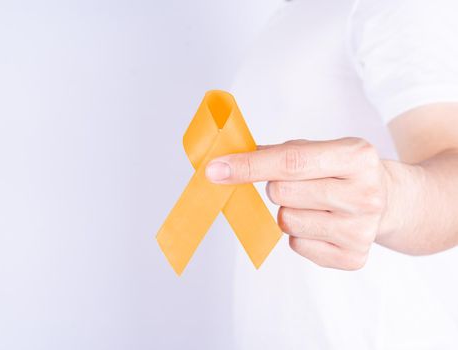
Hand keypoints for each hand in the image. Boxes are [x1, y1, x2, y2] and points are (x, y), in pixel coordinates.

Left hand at [205, 137, 392, 269]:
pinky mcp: (353, 258)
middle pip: (282, 193)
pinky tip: (321, 223)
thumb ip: (277, 153)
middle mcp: (364, 195)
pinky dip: (299, 233)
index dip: (247, 166)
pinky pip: (296, 245)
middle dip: (276, 187)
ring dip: (288, 211)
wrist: (390, 200)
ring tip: (314, 204)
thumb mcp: (321, 149)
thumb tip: (226, 162)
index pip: (290, 162)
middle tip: (298, 184)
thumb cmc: (344, 171)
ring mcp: (361, 230)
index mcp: (357, 157)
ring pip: (285, 222)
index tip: (215, 170)